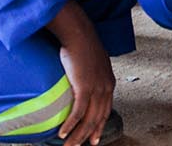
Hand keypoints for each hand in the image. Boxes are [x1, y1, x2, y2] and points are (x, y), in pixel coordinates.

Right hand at [46, 2, 114, 144]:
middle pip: (98, 119)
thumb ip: (90, 74)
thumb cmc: (82, 45)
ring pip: (88, 120)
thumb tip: (81, 81)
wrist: (80, 34)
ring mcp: (97, 89)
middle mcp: (106, 88)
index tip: (94, 139)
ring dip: (77, 135)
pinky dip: (70, 125)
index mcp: (108, 83)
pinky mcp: (85, 88)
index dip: (100, 126)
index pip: (106, 110)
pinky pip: (78, 113)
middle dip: (89, 136)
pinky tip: (63, 134)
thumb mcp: (92, 62)